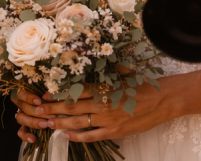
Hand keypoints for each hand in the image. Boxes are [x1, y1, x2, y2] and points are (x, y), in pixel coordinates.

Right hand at [12, 88, 54, 142]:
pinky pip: (21, 131)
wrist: (55, 108)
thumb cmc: (51, 97)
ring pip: (21, 119)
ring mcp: (22, 115)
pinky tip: (33, 139)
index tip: (40, 101)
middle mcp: (22, 104)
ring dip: (33, 122)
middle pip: (23, 108)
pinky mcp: (24, 126)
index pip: (22, 94)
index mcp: (25, 93)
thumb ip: (47, 94)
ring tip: (45, 125)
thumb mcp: (49, 94)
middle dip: (36, 112)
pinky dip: (26, 136)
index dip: (29, 98)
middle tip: (49, 115)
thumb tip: (49, 94)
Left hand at [13, 80, 173, 143]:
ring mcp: (108, 119)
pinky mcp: (115, 131)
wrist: (164, 100)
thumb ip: (108, 71)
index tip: (44, 95)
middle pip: (72, 106)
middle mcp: (103, 103)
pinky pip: (91, 135)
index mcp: (105, 87)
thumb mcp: (125, 73)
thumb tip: (94, 63)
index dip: (57, 94)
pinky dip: (77, 136)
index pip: (75, 91)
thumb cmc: (145, 85)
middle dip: (52, 108)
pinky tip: (65, 134)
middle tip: (37, 110)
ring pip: (77, 122)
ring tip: (45, 122)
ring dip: (59, 122)